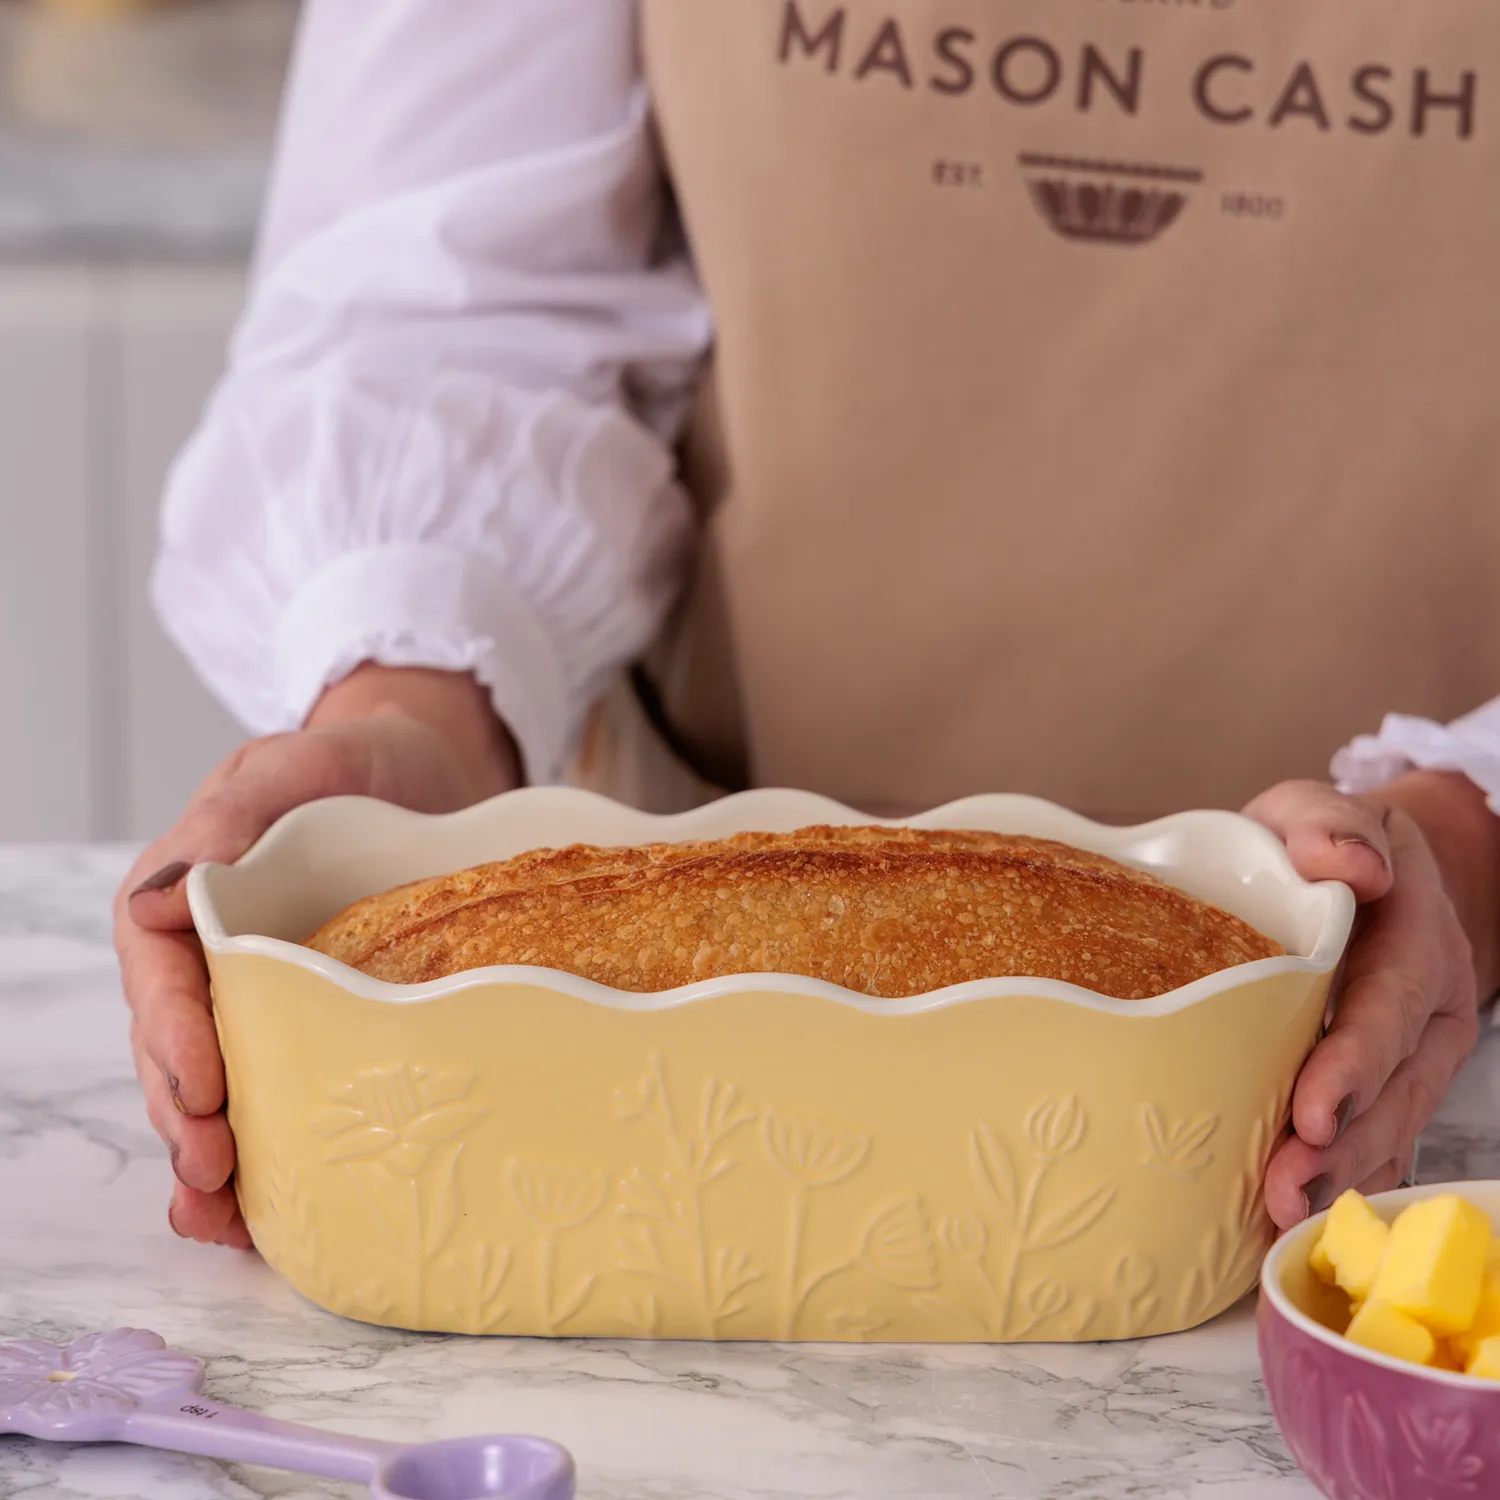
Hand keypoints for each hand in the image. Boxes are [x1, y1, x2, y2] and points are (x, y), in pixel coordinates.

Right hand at [114, 667, 519, 1248]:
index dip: (174, 1039)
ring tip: (227, 1218)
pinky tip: (267, 1215)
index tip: (204, 1090)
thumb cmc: (354, 761)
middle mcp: (213, 960)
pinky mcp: (317, 1022)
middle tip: (215, 1173)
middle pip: (178, 1051)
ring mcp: (263, 999)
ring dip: (215, 1157)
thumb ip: (233, 813)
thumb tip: (161, 894)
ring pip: (220, 1089)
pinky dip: (270, 1154)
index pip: (162, 977)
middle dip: (189, 1119)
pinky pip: (283, 1089)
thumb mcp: (293, 763)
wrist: (429, 773)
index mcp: (187, 900)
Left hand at [1247, 774, 1497, 1228]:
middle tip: (1285, 1189)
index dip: (1356, 1065)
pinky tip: (1293, 1221)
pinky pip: (1371, 1143)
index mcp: (1417, 946)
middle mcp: (1426, 1015)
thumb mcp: (1314, 812)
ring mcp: (1409, 1060)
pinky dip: (1339, 1184)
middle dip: (1343, 1146)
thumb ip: (1329, 824)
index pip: (1391, 1010)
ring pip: (1386, 1128)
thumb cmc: (1314, 844)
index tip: (1314, 1112)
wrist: (1346, 870)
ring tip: (1282, 1215)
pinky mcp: (1379, 1088)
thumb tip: (1351, 863)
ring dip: (1338, 1177)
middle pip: (1394, 1090)